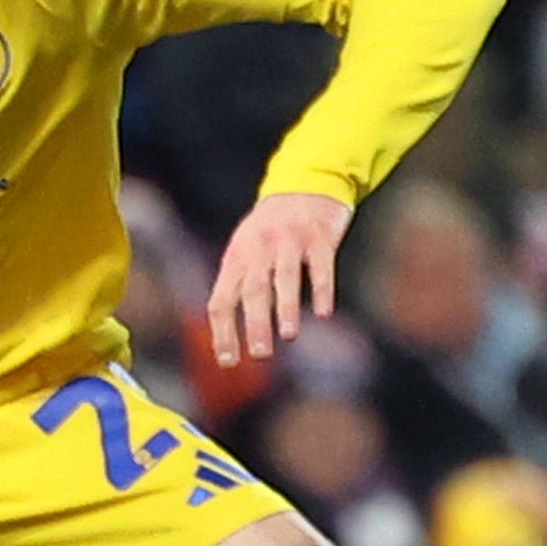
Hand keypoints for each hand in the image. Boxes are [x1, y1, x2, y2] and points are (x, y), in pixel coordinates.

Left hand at [207, 189, 356, 370]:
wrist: (307, 183)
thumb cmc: (271, 229)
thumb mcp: (245, 248)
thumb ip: (237, 283)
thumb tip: (225, 334)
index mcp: (237, 256)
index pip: (222, 299)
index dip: (223, 332)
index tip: (229, 362)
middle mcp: (260, 247)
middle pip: (253, 289)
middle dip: (255, 323)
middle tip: (261, 354)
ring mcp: (291, 240)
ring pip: (285, 277)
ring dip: (286, 307)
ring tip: (288, 336)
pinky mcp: (320, 236)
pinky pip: (321, 266)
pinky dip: (322, 290)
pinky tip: (324, 313)